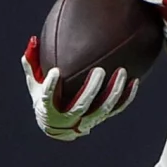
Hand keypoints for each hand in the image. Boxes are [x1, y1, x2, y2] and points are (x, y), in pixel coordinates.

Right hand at [22, 37, 137, 139]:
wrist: (56, 127)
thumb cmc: (45, 99)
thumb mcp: (34, 84)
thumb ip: (32, 63)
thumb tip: (33, 39)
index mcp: (49, 110)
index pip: (48, 99)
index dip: (51, 87)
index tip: (56, 72)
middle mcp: (68, 119)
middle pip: (81, 106)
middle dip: (91, 89)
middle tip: (99, 70)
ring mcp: (86, 121)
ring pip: (103, 109)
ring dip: (113, 91)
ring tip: (122, 72)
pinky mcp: (100, 119)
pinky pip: (116, 110)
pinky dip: (126, 97)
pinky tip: (134, 81)